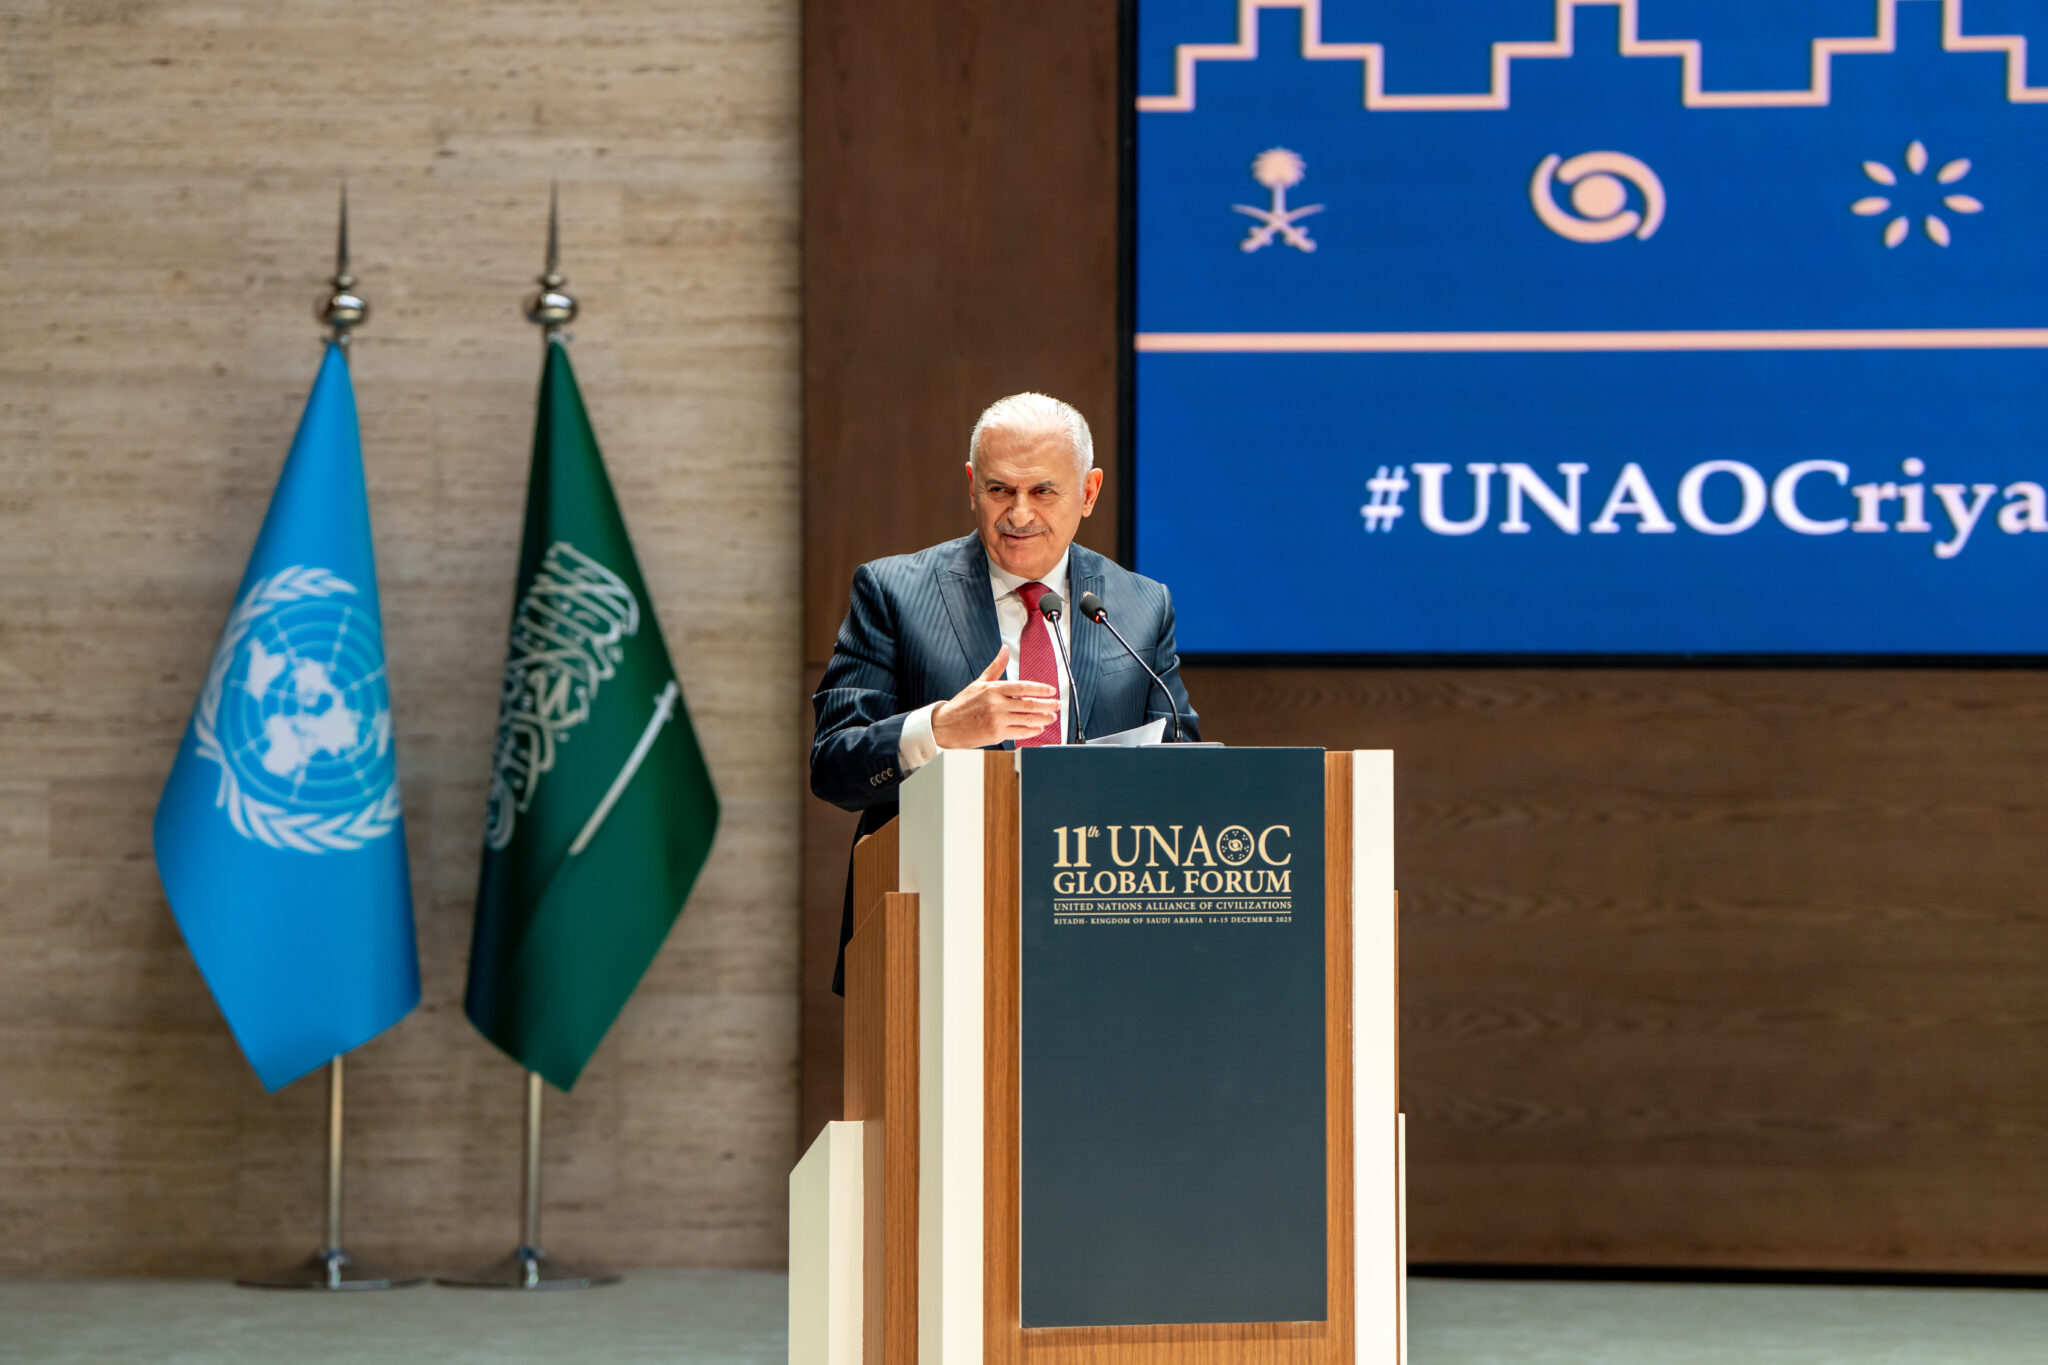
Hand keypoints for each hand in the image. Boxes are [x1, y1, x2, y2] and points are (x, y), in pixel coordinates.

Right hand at [931, 646, 1060, 748]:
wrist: (946, 726)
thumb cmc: (963, 704)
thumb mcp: (979, 683)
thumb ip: (996, 667)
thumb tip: (1004, 649)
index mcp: (993, 689)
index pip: (1023, 687)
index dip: (1040, 689)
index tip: (1051, 691)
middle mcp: (996, 704)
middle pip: (1029, 704)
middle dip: (1047, 705)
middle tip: (1057, 705)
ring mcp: (997, 720)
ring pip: (1027, 719)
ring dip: (1043, 718)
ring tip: (1051, 717)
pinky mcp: (996, 735)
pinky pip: (1020, 732)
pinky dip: (1032, 731)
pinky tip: (1038, 728)